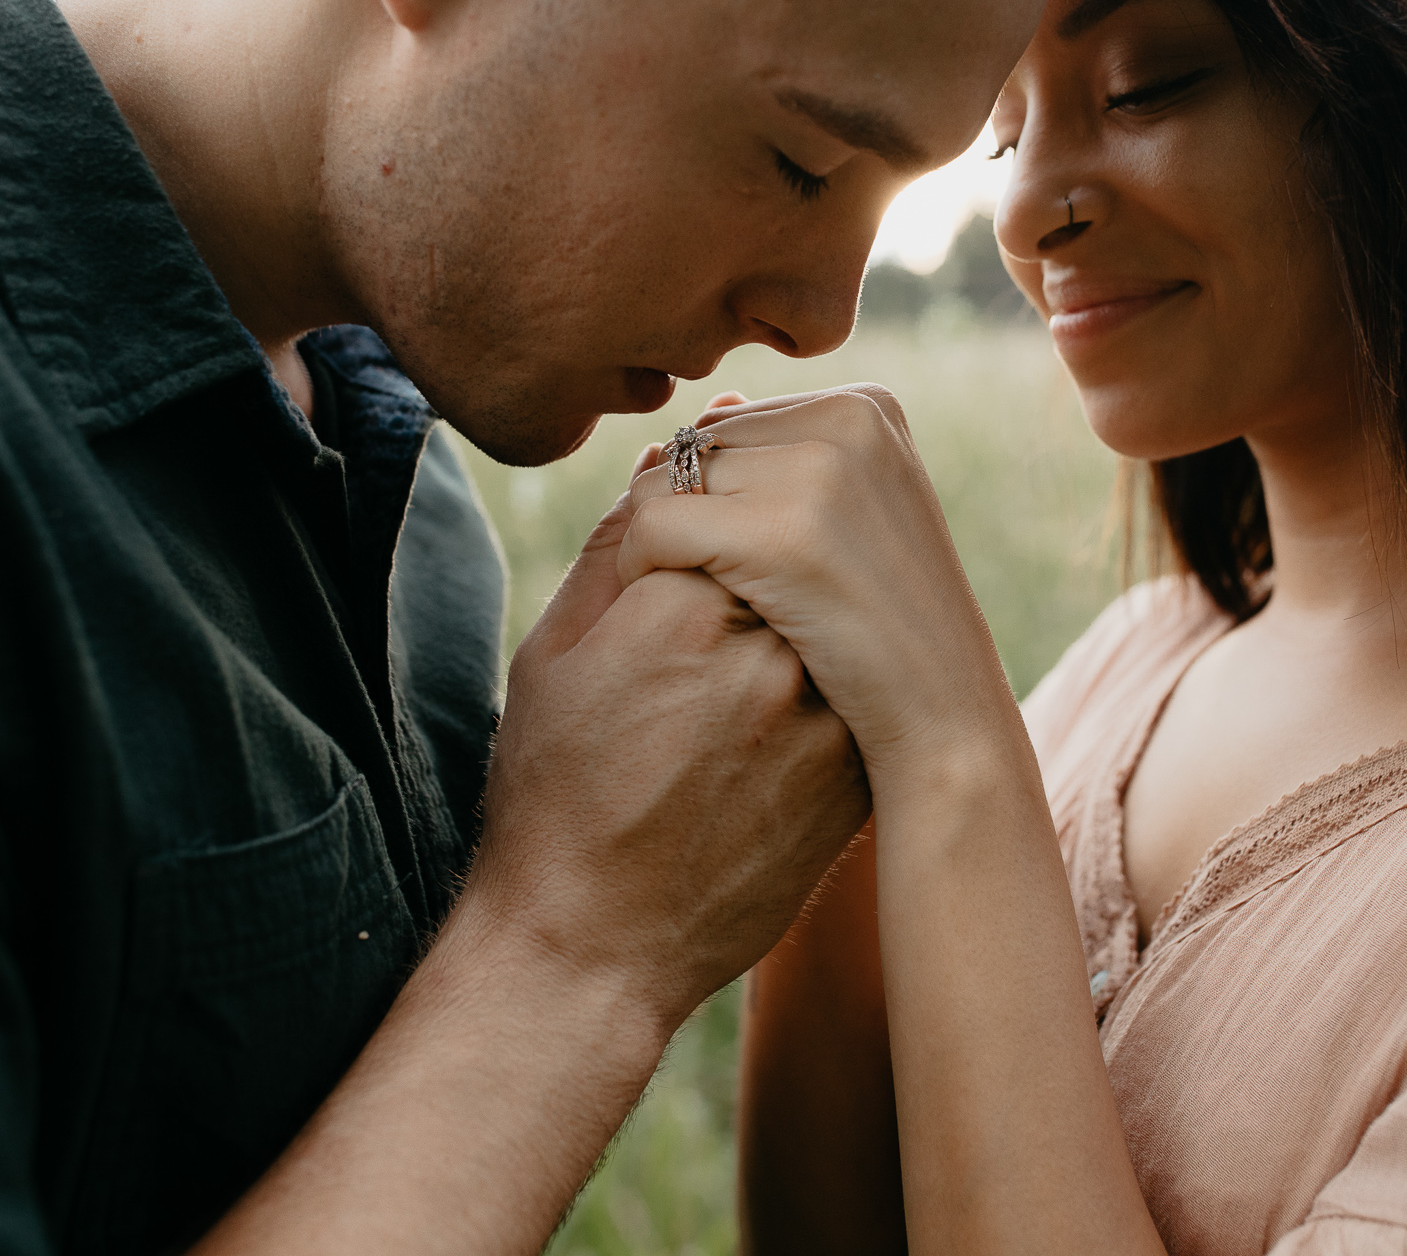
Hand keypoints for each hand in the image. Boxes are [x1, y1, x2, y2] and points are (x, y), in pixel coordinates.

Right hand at [466, 478, 870, 1024]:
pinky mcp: (854, 774)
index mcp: (679, 604)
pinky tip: (753, 748)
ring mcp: (821, 716)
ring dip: (789, 634)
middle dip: (748, 579)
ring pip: (822, 621)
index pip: (721, 508)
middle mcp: (766, 650)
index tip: (664, 588)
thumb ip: (618, 542)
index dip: (691, 540)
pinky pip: (849, 690)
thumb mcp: (552, 654)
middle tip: (692, 662)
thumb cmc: (552, 795)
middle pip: (780, 557)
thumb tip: (676, 457)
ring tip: (721, 709)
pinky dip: (817, 696)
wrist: (590, 949)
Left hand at [617, 386, 1020, 792]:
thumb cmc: (887, 630)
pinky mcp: (781, 533)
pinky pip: (651, 525)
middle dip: (680, 514)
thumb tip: (716, 403)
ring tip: (690, 600)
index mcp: (867, 405)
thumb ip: (791, 456)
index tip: (738, 564)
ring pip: (661, 480)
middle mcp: (849, 418)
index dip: (710, 499)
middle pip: (693, 447)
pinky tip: (662, 614)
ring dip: (653, 543)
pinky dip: (637, 569)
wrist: (944, 715)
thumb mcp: (857, 516)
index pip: (730, 425)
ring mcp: (821, 471)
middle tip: (705, 588)